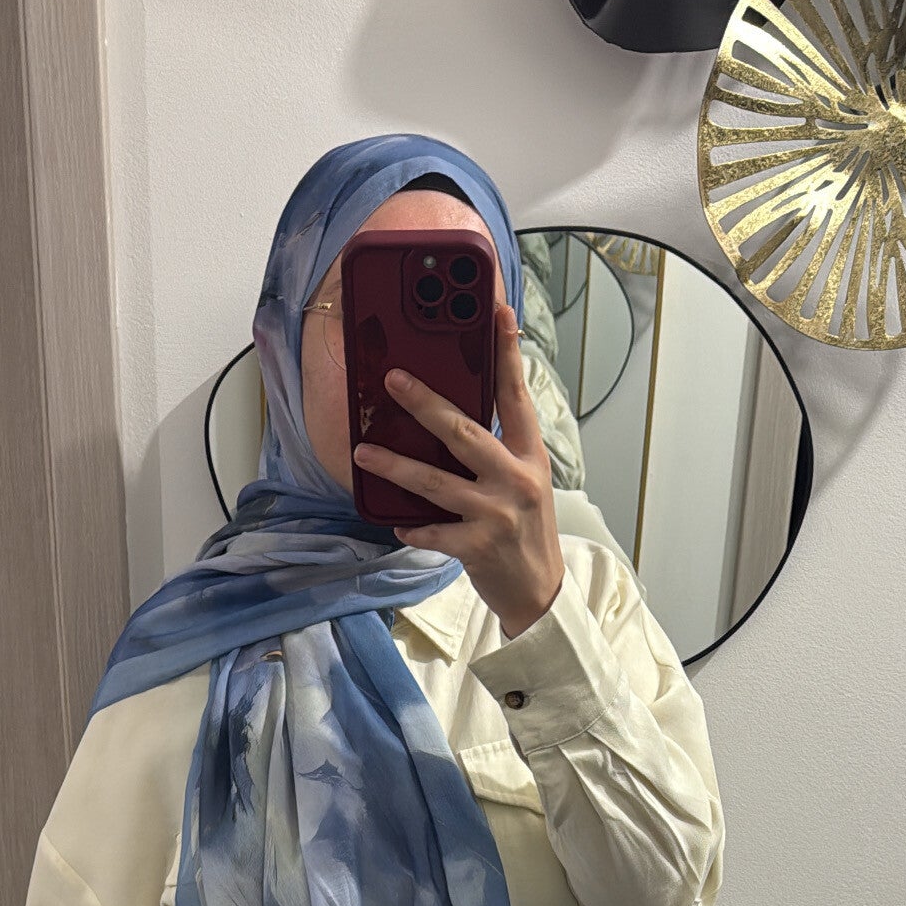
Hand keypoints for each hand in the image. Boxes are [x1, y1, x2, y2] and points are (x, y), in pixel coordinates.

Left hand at [352, 302, 564, 639]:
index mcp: (529, 456)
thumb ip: (498, 451)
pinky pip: (433, 531)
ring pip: (436, 482)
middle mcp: (516, 479)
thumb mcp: (525, 482)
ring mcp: (497, 514)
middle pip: (464, 432)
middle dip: (424, 403)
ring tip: (364, 452)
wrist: (540, 593)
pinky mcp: (478, 548)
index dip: (507, 353)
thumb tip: (450, 420)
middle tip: (392, 380)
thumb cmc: (526, 532)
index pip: (516, 396)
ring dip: (395, 466)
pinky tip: (396, 523)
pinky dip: (412, 527)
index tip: (497, 313)